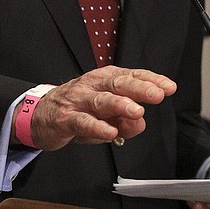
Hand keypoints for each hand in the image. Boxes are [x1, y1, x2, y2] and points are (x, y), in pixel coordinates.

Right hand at [15, 66, 176, 150]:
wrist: (40, 115)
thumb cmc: (77, 110)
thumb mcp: (106, 116)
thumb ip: (127, 120)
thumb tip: (141, 122)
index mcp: (106, 80)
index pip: (132, 76)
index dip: (151, 80)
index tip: (169, 87)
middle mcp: (93, 85)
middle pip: (118, 83)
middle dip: (139, 88)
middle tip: (156, 94)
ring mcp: (78, 100)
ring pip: (101, 100)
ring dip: (120, 105)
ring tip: (136, 111)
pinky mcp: (65, 118)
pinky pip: (82, 122)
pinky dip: (97, 127)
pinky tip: (109, 132)